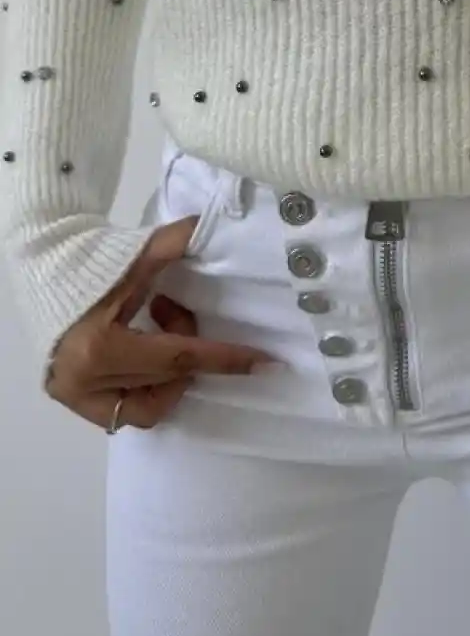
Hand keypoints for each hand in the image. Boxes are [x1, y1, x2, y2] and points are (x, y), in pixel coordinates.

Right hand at [44, 215, 276, 431]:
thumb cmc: (91, 262)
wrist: (42, 268)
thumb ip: (178, 243)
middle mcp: (86, 382)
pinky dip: (146, 385)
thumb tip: (215, 226)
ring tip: (155, 330)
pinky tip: (143, 351)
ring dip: (168, 375)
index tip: (262, 362)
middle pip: (166, 379)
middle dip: (188, 348)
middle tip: (173, 310)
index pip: (178, 358)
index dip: (223, 359)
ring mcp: (76, 396)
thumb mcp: (137, 254)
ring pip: (148, 407)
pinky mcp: (72, 400)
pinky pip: (124, 409)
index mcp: (101, 348)